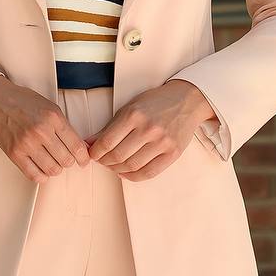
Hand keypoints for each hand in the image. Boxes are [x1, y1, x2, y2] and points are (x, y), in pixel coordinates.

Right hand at [0, 75, 90, 183]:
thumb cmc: (24, 102)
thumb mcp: (50, 107)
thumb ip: (65, 127)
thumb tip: (81, 147)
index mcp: (53, 118)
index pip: (76, 146)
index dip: (84, 157)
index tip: (84, 160)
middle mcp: (41, 131)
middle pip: (66, 160)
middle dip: (69, 161)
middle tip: (66, 159)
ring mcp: (27, 144)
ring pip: (52, 169)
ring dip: (56, 168)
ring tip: (53, 162)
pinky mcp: (14, 153)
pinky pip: (34, 175)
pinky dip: (42, 176)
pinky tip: (42, 169)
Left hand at [86, 79, 209, 180]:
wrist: (186, 99)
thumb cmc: (155, 102)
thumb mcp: (129, 107)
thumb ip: (109, 127)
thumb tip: (89, 143)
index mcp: (134, 114)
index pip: (107, 142)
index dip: (96, 152)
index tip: (92, 154)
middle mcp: (148, 129)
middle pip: (118, 156)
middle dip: (105, 162)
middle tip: (102, 160)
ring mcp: (162, 142)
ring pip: (132, 166)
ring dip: (117, 170)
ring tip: (114, 166)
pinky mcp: (173, 153)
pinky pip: (149, 172)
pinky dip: (133, 176)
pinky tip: (126, 172)